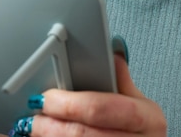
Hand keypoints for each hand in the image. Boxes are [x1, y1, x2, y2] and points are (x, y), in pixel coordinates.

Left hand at [21, 55, 166, 135]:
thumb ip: (120, 80)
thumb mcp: (141, 104)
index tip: (46, 97)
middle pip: (82, 134)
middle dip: (50, 125)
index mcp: (147, 120)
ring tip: (34, 129)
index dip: (68, 104)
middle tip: (33, 116)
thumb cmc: (143, 131)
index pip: (100, 108)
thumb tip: (108, 53)